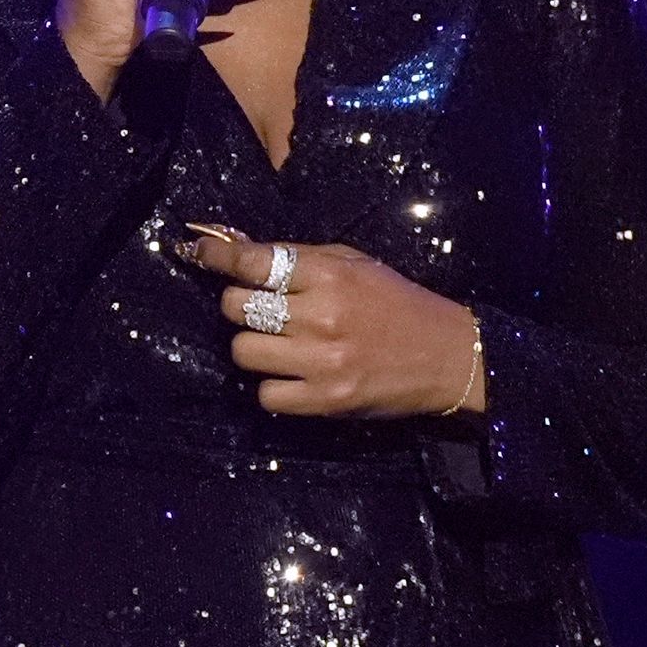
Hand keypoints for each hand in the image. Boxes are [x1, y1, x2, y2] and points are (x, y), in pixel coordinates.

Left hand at [181, 226, 488, 420]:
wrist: (448, 357)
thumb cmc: (398, 304)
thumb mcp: (356, 264)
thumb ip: (299, 258)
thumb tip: (236, 246)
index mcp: (331, 274)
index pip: (254, 261)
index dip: (218, 256)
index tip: (199, 252)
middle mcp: (322, 315)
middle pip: (237, 307)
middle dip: (240, 305)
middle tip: (261, 309)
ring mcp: (322, 361)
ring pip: (243, 351)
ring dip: (254, 347)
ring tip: (280, 345)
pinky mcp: (325, 401)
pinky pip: (265, 394)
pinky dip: (272, 387)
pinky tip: (293, 376)